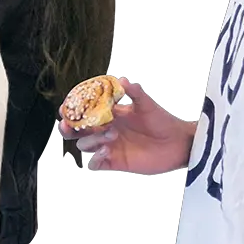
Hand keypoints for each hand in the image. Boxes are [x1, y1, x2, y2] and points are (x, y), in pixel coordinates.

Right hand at [58, 79, 196, 173]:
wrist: (176, 144)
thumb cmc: (162, 122)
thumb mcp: (147, 106)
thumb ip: (134, 93)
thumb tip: (121, 79)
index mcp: (110, 116)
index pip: (85, 113)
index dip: (73, 111)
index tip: (68, 107)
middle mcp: (105, 131)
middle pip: (78, 131)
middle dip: (69, 128)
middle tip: (69, 125)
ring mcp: (108, 146)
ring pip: (85, 145)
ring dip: (92, 140)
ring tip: (111, 135)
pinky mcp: (114, 162)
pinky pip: (95, 163)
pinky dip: (96, 159)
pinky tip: (107, 152)